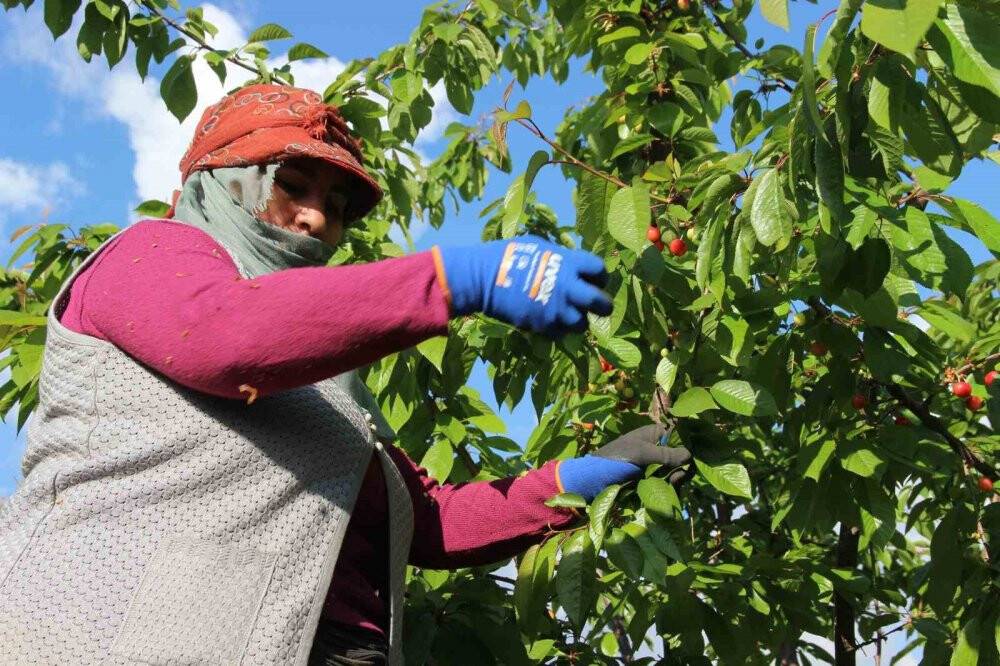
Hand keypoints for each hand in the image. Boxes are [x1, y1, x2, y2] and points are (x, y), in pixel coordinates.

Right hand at [435, 236, 611, 336]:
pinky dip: (558, 329)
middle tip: (599, 306)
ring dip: (578, 320)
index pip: (600, 270)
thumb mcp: (540, 247)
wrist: (482, 278)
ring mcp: (556, 310)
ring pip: (582, 324)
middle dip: (603, 306)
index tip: (595, 280)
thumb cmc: (508, 255)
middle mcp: (569, 288)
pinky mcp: (543, 326)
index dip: (600, 276)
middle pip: (601, 303)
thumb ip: (561, 259)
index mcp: (569, 263)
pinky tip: (549, 321)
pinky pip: (560, 333)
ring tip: (568, 315)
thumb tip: (572, 266)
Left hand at [556, 424, 691, 500]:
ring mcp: (655, 463)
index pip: (680, 435)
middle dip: (682, 467)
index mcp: (655, 433)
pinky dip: (669, 486)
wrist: (593, 480)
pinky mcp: (651, 478)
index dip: (687, 446)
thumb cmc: (615, 459)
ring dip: (676, 478)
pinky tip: (667, 491)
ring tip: (669, 485)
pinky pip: (668, 482)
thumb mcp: (641, 454)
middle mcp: (657, 446)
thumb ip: (665, 454)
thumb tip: (690, 455)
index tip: (688, 459)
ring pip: (677, 470)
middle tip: (676, 478)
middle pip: (681, 455)